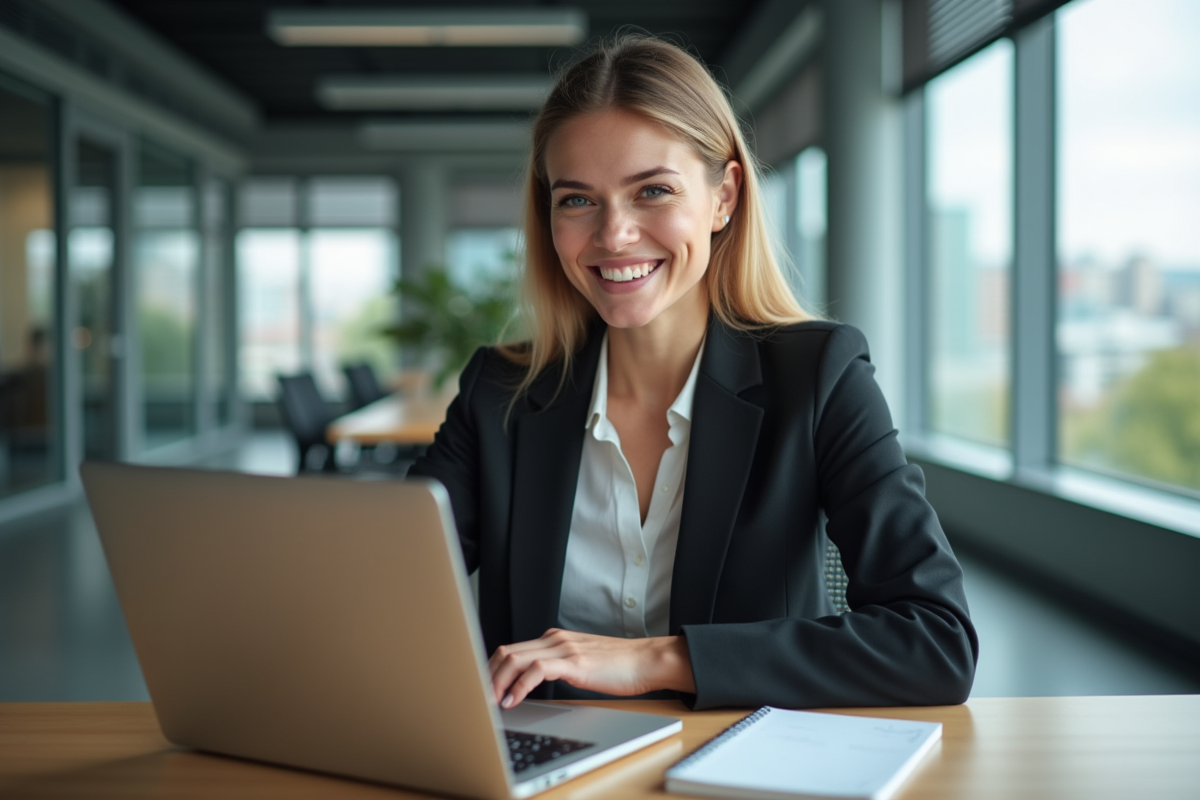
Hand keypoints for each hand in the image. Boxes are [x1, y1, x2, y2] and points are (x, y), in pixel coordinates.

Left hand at [488, 629, 695, 707]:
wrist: (647, 661)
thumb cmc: (618, 667)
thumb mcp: (581, 664)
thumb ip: (558, 668)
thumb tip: (532, 685)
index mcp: (554, 639)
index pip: (511, 650)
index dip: (491, 669)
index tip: (482, 689)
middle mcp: (554, 639)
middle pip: (506, 652)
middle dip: (487, 675)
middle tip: (477, 698)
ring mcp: (564, 648)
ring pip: (515, 658)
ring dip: (497, 682)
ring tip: (489, 702)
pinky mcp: (574, 662)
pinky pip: (536, 669)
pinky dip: (519, 686)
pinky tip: (513, 700)